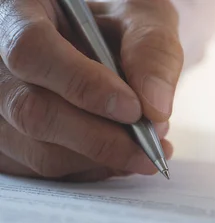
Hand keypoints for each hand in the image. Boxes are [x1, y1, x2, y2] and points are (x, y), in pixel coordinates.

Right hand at [0, 0, 182, 181]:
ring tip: (145, 149)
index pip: (32, 50)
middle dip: (99, 138)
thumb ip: (152, 50)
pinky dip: (89, 171)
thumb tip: (155, 108)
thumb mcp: (142, 16)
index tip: (133, 109)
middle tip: (151, 146)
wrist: (105, 42)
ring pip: (36, 150)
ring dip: (100, 160)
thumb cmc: (118, 24)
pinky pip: (43, 170)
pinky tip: (121, 158)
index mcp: (18, 11)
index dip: (83, 85)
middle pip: (31, 110)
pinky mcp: (8, 142)